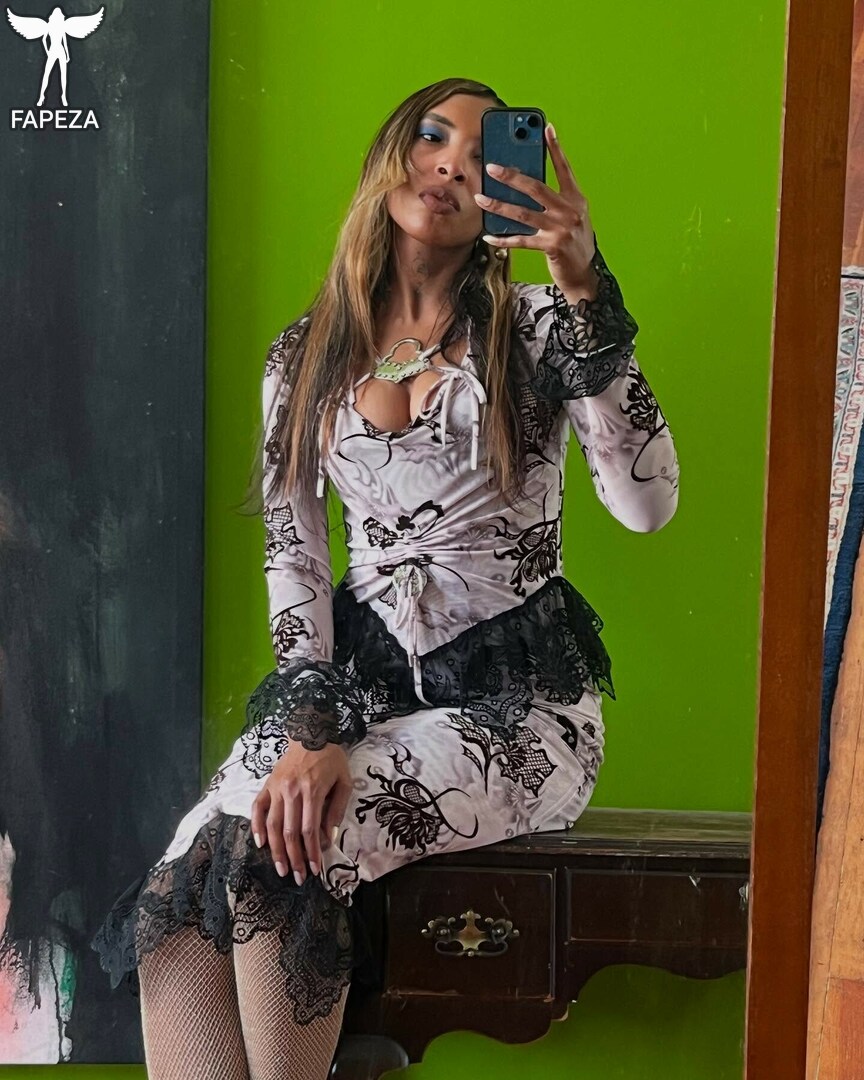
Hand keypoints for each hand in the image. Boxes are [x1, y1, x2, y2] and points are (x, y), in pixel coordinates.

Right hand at [250, 740, 351, 884]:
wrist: (311, 731)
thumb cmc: (331, 757)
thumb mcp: (343, 781)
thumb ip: (336, 809)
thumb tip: (327, 838)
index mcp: (312, 791)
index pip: (310, 830)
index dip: (312, 853)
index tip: (316, 870)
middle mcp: (292, 791)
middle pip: (290, 833)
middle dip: (294, 859)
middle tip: (298, 878)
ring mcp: (276, 788)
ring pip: (273, 825)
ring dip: (276, 851)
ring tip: (281, 869)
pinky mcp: (267, 785)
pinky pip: (257, 808)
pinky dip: (256, 827)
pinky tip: (260, 844)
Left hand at [474, 122, 599, 300]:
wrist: (584, 274)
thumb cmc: (574, 244)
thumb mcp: (572, 217)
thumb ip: (555, 202)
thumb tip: (526, 188)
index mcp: (576, 200)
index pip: (565, 169)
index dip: (555, 149)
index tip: (546, 129)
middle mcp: (570, 211)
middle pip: (536, 188)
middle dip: (511, 177)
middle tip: (492, 167)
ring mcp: (561, 229)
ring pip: (523, 213)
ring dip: (499, 206)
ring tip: (481, 199)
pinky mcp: (551, 247)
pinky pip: (521, 240)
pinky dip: (503, 238)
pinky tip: (488, 236)